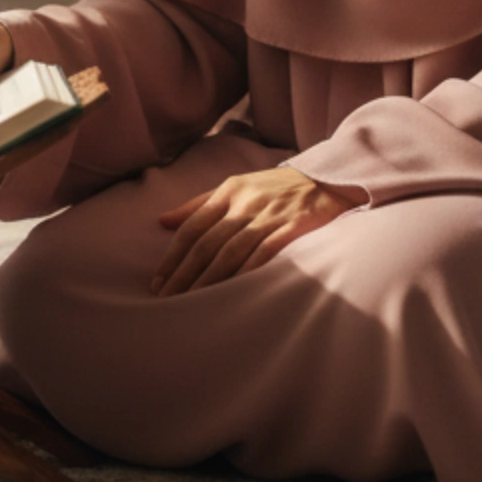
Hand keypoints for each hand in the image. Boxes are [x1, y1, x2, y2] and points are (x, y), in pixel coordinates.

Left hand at [150, 167, 349, 296]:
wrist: (324, 179)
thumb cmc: (273, 188)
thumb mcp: (235, 186)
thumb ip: (198, 205)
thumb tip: (163, 221)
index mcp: (228, 191)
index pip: (192, 227)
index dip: (173, 256)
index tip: (157, 280)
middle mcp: (245, 203)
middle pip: (207, 243)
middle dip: (184, 273)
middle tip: (166, 297)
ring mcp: (269, 216)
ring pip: (231, 252)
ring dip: (209, 279)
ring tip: (191, 301)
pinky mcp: (292, 228)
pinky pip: (265, 254)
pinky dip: (247, 273)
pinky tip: (233, 292)